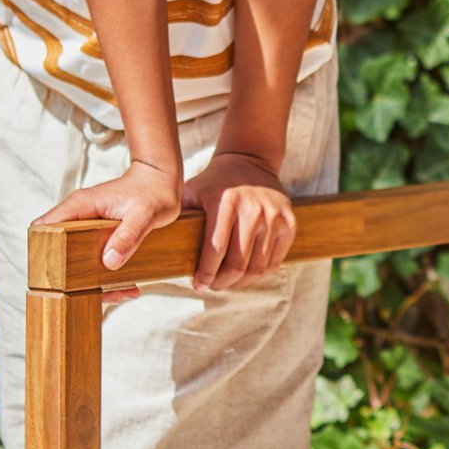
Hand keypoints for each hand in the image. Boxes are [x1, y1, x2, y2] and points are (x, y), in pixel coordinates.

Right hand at [35, 161, 181, 302]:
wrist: (163, 179)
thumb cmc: (155, 191)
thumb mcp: (145, 215)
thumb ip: (128, 236)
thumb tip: (109, 262)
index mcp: (81, 206)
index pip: (45, 228)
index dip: (43, 253)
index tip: (57, 277)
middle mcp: (79, 215)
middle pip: (59, 249)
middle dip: (73, 276)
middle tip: (98, 293)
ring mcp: (88, 224)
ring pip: (77, 257)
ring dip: (94, 280)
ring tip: (120, 293)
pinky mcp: (100, 233)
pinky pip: (94, 256)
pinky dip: (107, 274)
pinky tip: (127, 285)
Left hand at [181, 152, 295, 291]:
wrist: (250, 162)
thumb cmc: (214, 183)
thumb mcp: (192, 191)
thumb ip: (180, 216)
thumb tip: (159, 245)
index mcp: (226, 203)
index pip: (216, 250)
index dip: (206, 273)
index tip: (198, 285)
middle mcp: (253, 210)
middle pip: (238, 264)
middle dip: (222, 282)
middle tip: (212, 287)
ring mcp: (275, 218)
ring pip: (257, 267)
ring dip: (240, 282)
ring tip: (227, 283)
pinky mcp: (289, 224)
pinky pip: (274, 262)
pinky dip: (258, 274)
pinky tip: (245, 275)